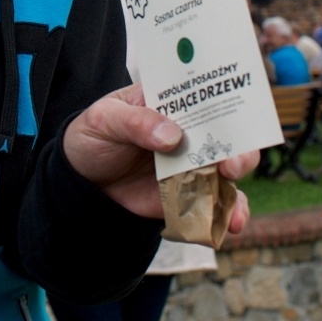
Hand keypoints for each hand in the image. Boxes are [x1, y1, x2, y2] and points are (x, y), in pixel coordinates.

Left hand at [62, 83, 256, 236]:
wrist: (82, 182)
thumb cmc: (93, 137)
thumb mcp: (104, 119)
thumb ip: (135, 122)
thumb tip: (172, 135)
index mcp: (170, 102)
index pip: (204, 95)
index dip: (223, 102)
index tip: (233, 116)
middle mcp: (189, 133)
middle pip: (227, 137)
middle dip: (239, 151)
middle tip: (231, 166)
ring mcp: (191, 165)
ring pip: (227, 174)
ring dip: (236, 188)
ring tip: (234, 208)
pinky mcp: (188, 195)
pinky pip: (215, 204)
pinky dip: (227, 215)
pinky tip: (230, 224)